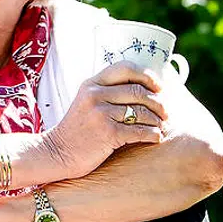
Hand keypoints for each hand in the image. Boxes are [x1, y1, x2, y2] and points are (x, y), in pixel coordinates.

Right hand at [43, 62, 168, 178]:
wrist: (56, 153)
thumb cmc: (77, 130)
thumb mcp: (86, 102)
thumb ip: (107, 92)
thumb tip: (145, 88)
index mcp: (91, 84)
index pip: (126, 68)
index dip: (147, 76)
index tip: (158, 87)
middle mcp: (95, 95)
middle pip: (139, 91)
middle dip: (158, 103)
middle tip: (166, 112)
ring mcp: (101, 114)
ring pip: (142, 111)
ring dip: (157, 120)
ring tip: (161, 126)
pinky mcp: (107, 133)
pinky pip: (139, 131)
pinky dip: (153, 135)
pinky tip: (155, 138)